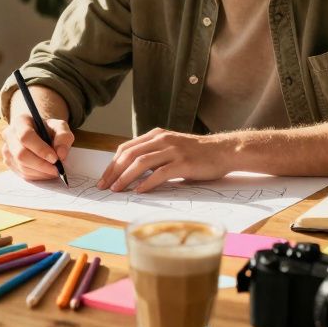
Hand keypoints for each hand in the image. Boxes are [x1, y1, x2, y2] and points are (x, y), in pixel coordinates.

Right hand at [1, 113, 72, 180]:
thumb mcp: (60, 127)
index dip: (40, 149)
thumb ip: (64, 137)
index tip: (55, 158)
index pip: (26, 136)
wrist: (38, 134)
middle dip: (41, 165)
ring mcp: (7, 149)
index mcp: (20, 121)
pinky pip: (22, 173)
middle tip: (57, 169)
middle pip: (21, 154)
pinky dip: (37, 176)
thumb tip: (61, 154)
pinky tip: (46, 171)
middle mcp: (9, 134)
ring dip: (41, 172)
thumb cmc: (49, 130)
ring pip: (22, 166)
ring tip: (54, 170)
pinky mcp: (8, 162)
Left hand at [96, 128, 233, 192]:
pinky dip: (147, 182)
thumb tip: (132, 173)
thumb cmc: (196, 153)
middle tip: (104, 187)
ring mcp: (172, 150)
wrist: (223, 150)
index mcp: (156, 135)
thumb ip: (154, 155)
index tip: (104, 178)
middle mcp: (162, 139)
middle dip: (113, 172)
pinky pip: (160, 173)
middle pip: (129, 154)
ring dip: (125, 177)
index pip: (126, 148)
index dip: (112, 164)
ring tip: (117, 190)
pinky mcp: (183, 163)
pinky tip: (139, 191)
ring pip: (141, 163)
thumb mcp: (171, 148)